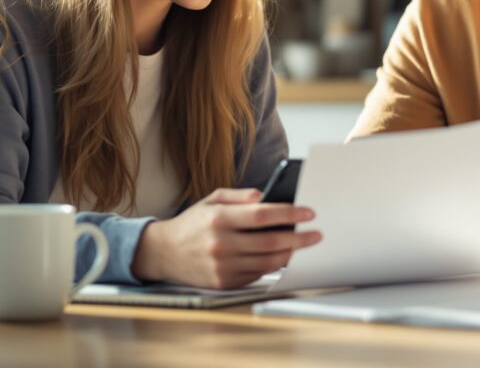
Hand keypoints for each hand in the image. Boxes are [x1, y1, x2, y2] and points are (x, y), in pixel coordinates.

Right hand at [132, 188, 321, 288]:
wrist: (164, 252)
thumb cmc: (193, 223)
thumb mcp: (211, 200)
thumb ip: (239, 196)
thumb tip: (265, 196)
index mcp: (219, 218)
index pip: (263, 215)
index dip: (289, 214)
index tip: (308, 213)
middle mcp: (221, 244)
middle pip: (270, 242)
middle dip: (298, 238)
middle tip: (315, 233)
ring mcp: (222, 266)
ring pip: (267, 262)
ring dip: (290, 255)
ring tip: (303, 246)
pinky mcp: (224, 283)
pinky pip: (256, 274)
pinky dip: (272, 266)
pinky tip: (282, 258)